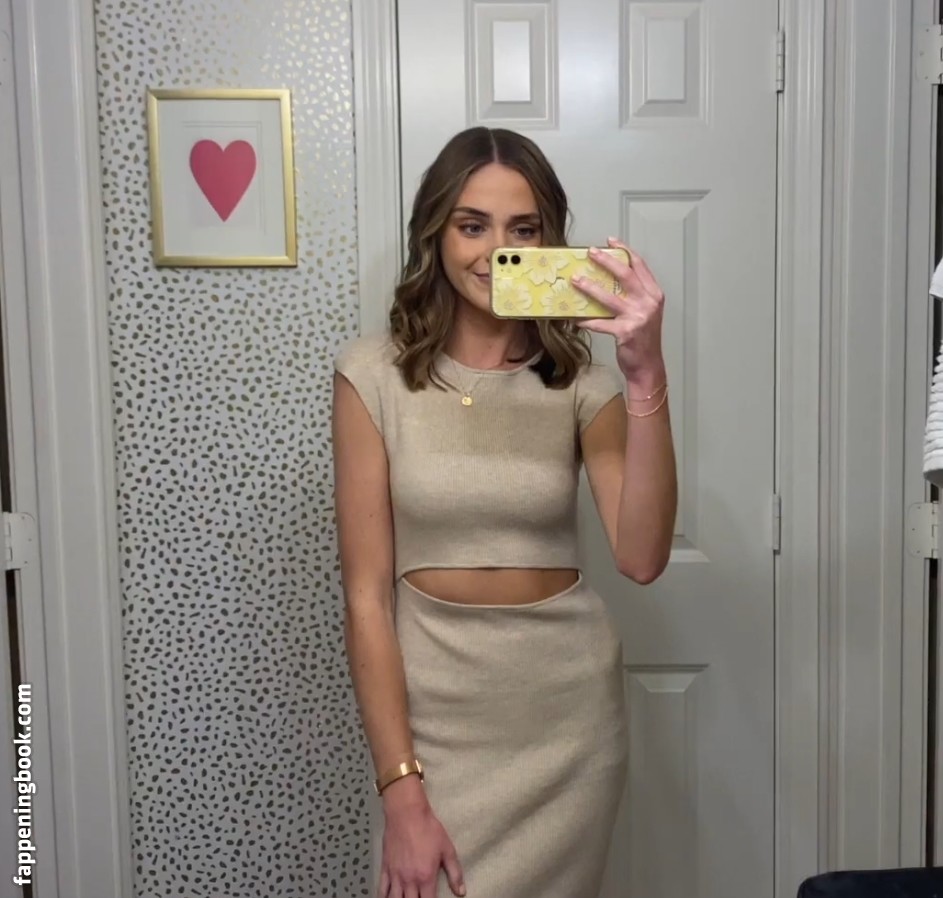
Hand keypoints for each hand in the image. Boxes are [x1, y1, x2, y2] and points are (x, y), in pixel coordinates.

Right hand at [379, 777, 465, 897]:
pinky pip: (381, 889)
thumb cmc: (429, 828)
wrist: (407, 813)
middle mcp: (409, 880)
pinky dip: (383, 896)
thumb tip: (461, 892)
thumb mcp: (447, 849)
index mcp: (426, 877)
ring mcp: (395, 875)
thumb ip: (455, 872)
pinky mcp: (385, 867)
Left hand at [572, 238, 665, 387]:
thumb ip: (633, 295)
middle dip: (607, 261)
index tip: (610, 240)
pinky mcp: (626, 332)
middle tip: (590, 252)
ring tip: (575, 280)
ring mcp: (638, 317)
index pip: (640, 266)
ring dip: (590, 287)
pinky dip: (586, 321)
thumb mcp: (645, 312)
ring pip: (610, 297)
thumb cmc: (643, 338)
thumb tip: (606, 280)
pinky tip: (574, 318)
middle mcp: (648, 303)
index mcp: (654, 294)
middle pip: (626, 275)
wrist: (648, 365)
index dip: (625, 251)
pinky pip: (600, 323)